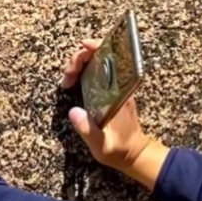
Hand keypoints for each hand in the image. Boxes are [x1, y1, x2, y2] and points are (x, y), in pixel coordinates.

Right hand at [61, 39, 167, 190]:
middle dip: (79, 58)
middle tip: (67, 76)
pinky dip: (82, 71)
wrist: (135, 154)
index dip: (98, 46)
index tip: (84, 47)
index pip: (113, 59)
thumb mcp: (103, 145)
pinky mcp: (109, 92)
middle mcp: (118, 86)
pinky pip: (96, 73)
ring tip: (67, 80)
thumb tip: (74, 112)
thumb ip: (88, 130)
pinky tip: (72, 81)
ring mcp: (114, 87)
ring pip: (96, 63)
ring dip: (79, 64)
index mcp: (120, 93)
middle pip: (100, 57)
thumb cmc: (120, 150)